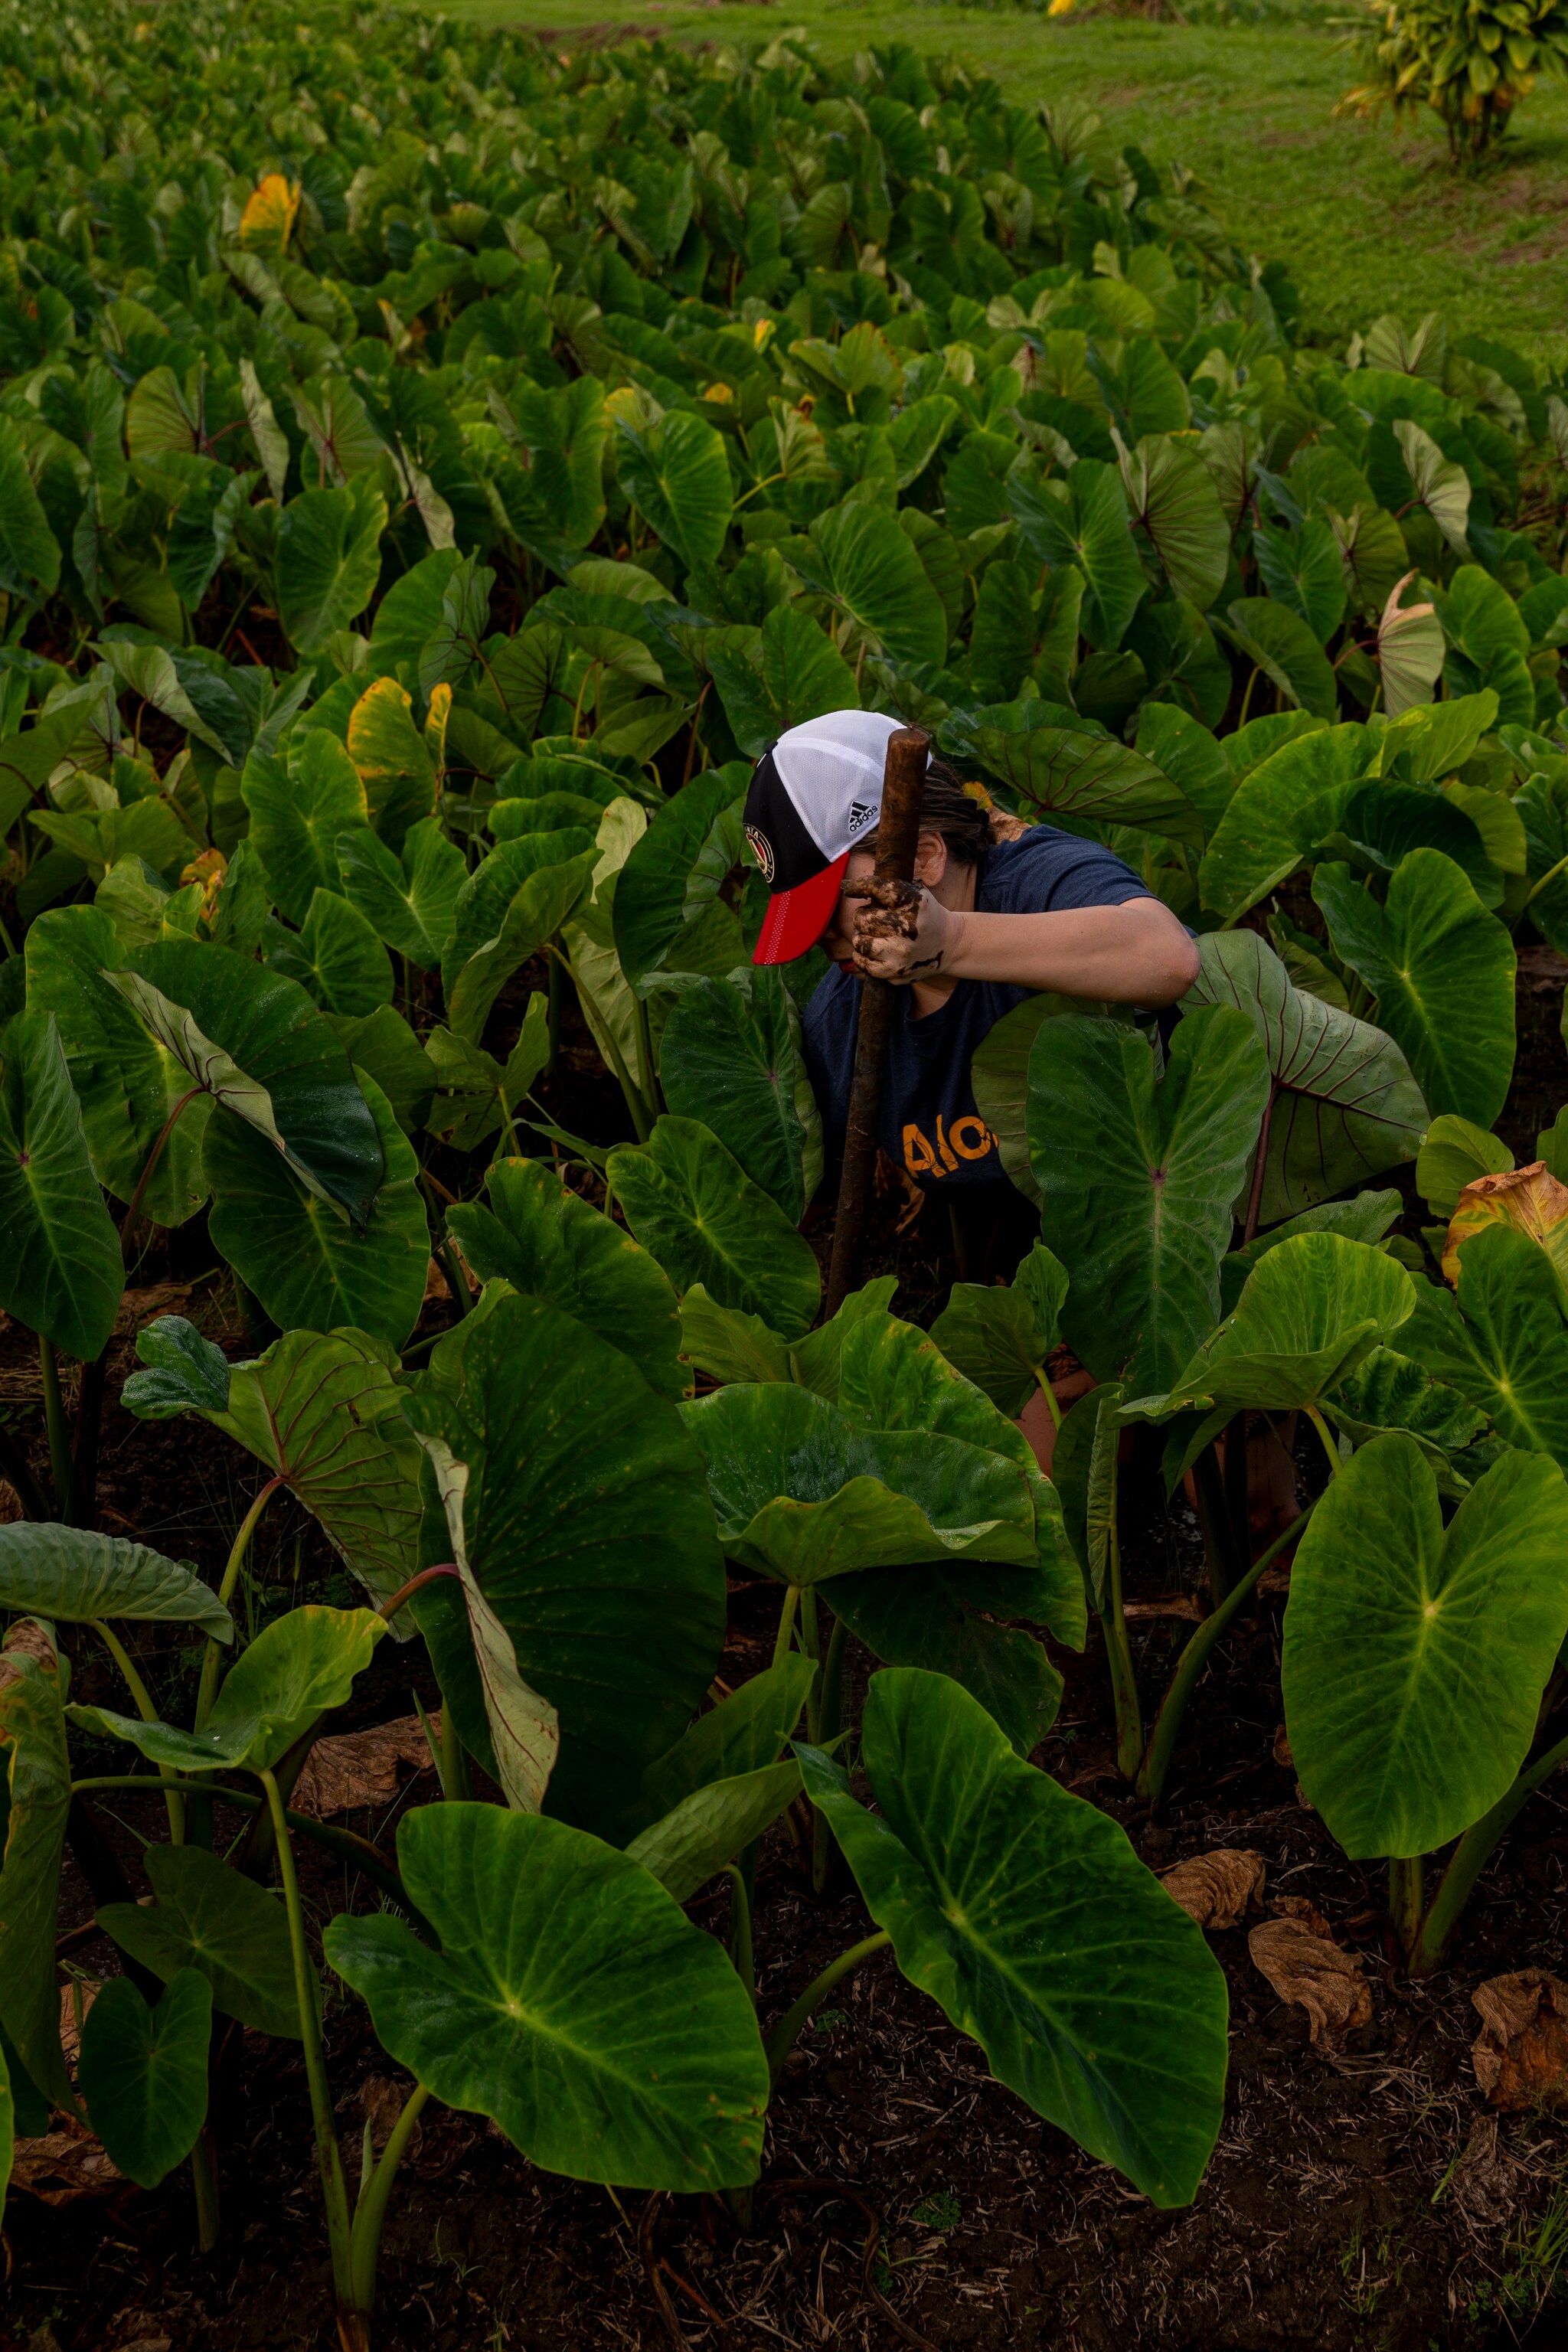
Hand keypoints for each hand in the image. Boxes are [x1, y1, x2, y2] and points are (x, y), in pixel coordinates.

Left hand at [843, 876, 959, 983]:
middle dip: (862, 917)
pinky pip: (862, 962)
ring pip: (859, 942)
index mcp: (914, 903)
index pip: (878, 889)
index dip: (859, 887)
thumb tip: (849, 886)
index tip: (850, 889)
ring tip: (872, 934)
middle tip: (870, 918)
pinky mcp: (894, 972)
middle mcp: (908, 928)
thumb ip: (890, 888)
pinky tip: (872, 949)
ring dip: (861, 936)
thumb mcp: (917, 893)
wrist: (949, 945)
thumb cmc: (925, 915)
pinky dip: (862, 955)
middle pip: (863, 919)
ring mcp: (900, 952)